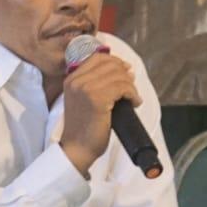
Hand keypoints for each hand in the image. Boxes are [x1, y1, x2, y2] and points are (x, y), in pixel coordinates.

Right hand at [59, 51, 138, 176]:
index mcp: (71, 78)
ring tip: (132, 98)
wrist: (77, 148)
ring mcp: (86, 89)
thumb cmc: (83, 128)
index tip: (125, 71)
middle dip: (125, 74)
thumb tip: (124, 69)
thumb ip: (95, 83)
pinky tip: (134, 103)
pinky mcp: (97, 99)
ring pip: (118, 75)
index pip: (97, 57)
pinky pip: (123, 88)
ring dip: (131, 86)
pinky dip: (133, 94)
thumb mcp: (83, 99)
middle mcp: (77, 80)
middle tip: (131, 88)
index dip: (115, 61)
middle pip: (110, 64)